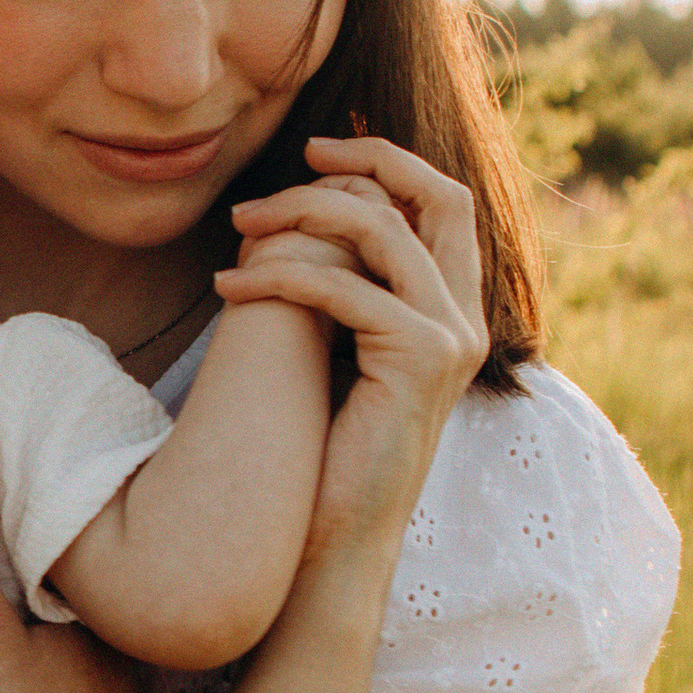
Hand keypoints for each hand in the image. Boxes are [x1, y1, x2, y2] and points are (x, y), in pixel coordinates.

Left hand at [220, 135, 484, 570]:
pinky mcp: (420, 362)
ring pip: (381, 230)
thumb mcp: (335, 350)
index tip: (315, 153)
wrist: (334, 539)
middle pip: (437, 194)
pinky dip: (277, 279)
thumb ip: (344, 287)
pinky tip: (226, 288)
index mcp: (454, 311)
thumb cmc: (321, 450)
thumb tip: (303, 217)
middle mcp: (466, 319)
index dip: (386, 161)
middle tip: (292, 160)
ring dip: (301, 216)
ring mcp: (451, 339)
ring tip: (240, 227)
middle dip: (363, 161)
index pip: (444, 201)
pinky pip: (342, 290)